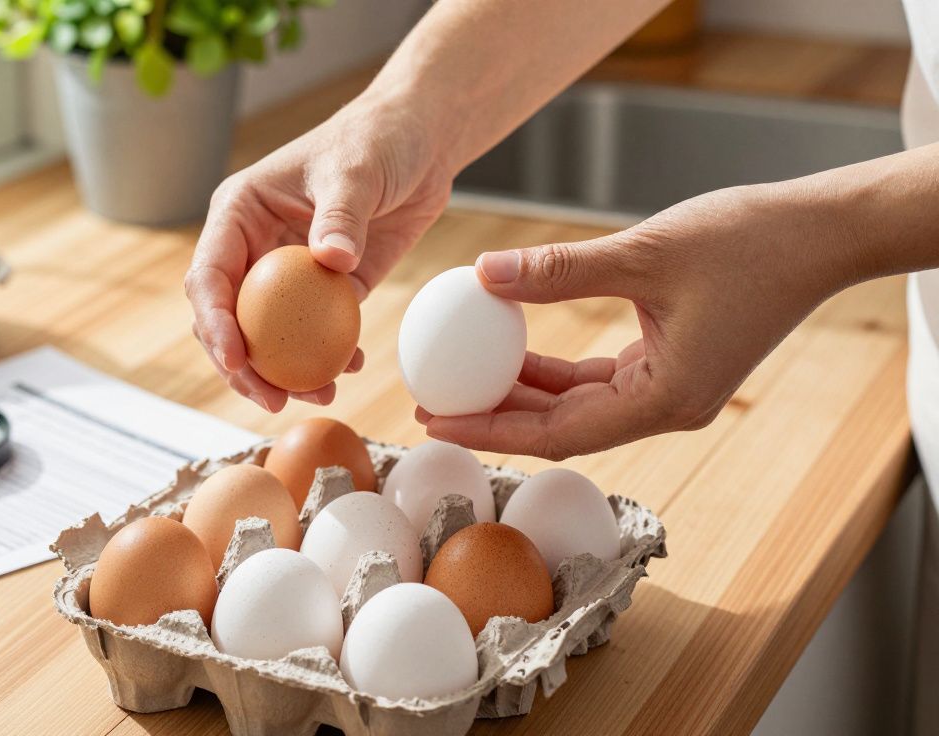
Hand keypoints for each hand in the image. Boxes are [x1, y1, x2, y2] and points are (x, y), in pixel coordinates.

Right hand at [185, 94, 452, 412]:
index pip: (209, 276)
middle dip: (242, 366)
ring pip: (268, 336)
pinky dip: (327, 357)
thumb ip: (341, 216)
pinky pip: (315, 333)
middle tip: (273, 399)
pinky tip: (352, 370)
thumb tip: (333, 261)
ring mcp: (287, 272)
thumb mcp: (355, 172)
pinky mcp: (328, 288)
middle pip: (227, 318)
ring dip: (284, 372)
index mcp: (238, 214)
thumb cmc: (378, 140)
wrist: (422, 142)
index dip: (215, 323)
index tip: (238, 359)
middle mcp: (253, 247)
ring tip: (322, 395)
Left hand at [418, 184, 857, 458]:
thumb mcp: (644, 253)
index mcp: (664, 401)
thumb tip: (482, 273)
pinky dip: (555, 370)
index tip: (433, 423)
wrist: (824, 232)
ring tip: (461, 378)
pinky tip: (514, 349)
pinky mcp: (673, 365)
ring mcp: (671, 389)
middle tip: (432, 404)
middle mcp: (667, 407)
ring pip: (578, 405)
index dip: (490, 430)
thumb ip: (560, 271)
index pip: (556, 433)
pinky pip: (599, 380)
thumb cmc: (750, 242)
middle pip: (562, 428)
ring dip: (522, 392)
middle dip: (495, 418)